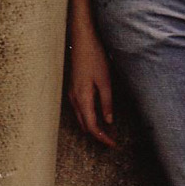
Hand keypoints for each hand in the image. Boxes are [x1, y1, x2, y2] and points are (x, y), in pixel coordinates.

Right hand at [68, 24, 115, 146]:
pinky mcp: (73, 89)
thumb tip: (108, 121)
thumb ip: (107, 102)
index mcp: (82, 98)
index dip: (102, 138)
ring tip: (107, 132)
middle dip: (97, 135)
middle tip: (111, 141)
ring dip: (93, 127)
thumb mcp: (105, 81)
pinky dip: (89, 117)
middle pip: (84, 125)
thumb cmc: (94, 58)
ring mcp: (71, 94)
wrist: (82, 41)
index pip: (91, 126)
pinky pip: (80, 110)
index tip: (113, 145)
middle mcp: (74, 99)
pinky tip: (98, 116)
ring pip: (81, 119)